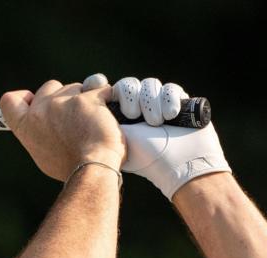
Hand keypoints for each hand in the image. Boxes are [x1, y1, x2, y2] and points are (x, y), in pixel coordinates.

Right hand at [0, 79, 123, 181]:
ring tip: (94, 122)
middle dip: (63, 95)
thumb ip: (41, 132)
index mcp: (26, 126)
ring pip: (77, 87)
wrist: (91, 168)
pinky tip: (108, 116)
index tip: (33, 101)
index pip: (9, 100)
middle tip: (75, 116)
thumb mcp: (44, 153)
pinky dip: (107, 100)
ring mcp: (63, 102)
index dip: (23, 97)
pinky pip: (100, 89)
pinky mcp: (87, 98)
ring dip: (86, 99)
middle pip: (49, 87)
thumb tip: (50, 123)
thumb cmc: (70, 166)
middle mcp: (40, 111)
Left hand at [110, 76, 231, 198]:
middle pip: (130, 84)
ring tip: (155, 122)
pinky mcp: (179, 102)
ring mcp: (159, 104)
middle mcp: (139, 107)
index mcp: (122, 114)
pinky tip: (170, 115)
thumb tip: (87, 100)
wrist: (176, 164)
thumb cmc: (144, 156)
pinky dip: (169, 99)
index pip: (115, 90)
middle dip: (131, 97)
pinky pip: (171, 89)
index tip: (112, 95)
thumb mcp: (117, 137)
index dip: (116, 90)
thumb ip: (101, 119)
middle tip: (133, 115)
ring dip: (151, 102)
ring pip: (150, 84)